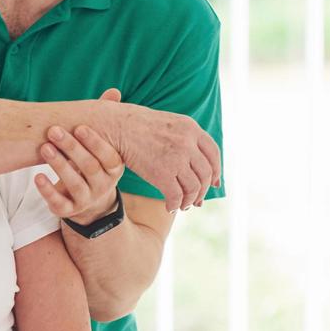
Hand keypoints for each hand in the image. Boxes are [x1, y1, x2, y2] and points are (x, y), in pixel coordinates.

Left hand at [36, 88, 125, 223]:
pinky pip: (59, 204)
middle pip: (90, 168)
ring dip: (59, 165)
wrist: (87, 199)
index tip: (79, 127)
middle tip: (53, 131)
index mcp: (114, 168)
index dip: (95, 142)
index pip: (109, 156)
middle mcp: (104, 185)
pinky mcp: (69, 210)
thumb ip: (104, 121)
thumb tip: (114, 91)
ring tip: (44, 148)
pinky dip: (47, 190)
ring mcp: (87, 199)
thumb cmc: (91, 161)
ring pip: (75, 185)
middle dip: (71, 148)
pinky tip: (37, 177)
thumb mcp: (100, 144)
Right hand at [99, 93, 220, 212]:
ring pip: (194, 187)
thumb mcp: (166, 122)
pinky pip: (176, 195)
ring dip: (189, 200)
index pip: (213, 154)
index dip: (216, 171)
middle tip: (196, 201)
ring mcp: (176, 158)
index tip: (214, 183)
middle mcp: (187, 142)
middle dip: (203, 191)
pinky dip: (175, 205)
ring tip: (183, 206)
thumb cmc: (133, 124)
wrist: (113, 126)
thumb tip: (194, 158)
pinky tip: (170, 207)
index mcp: (190, 128)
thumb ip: (183, 137)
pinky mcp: (162, 173)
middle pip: (206, 173)